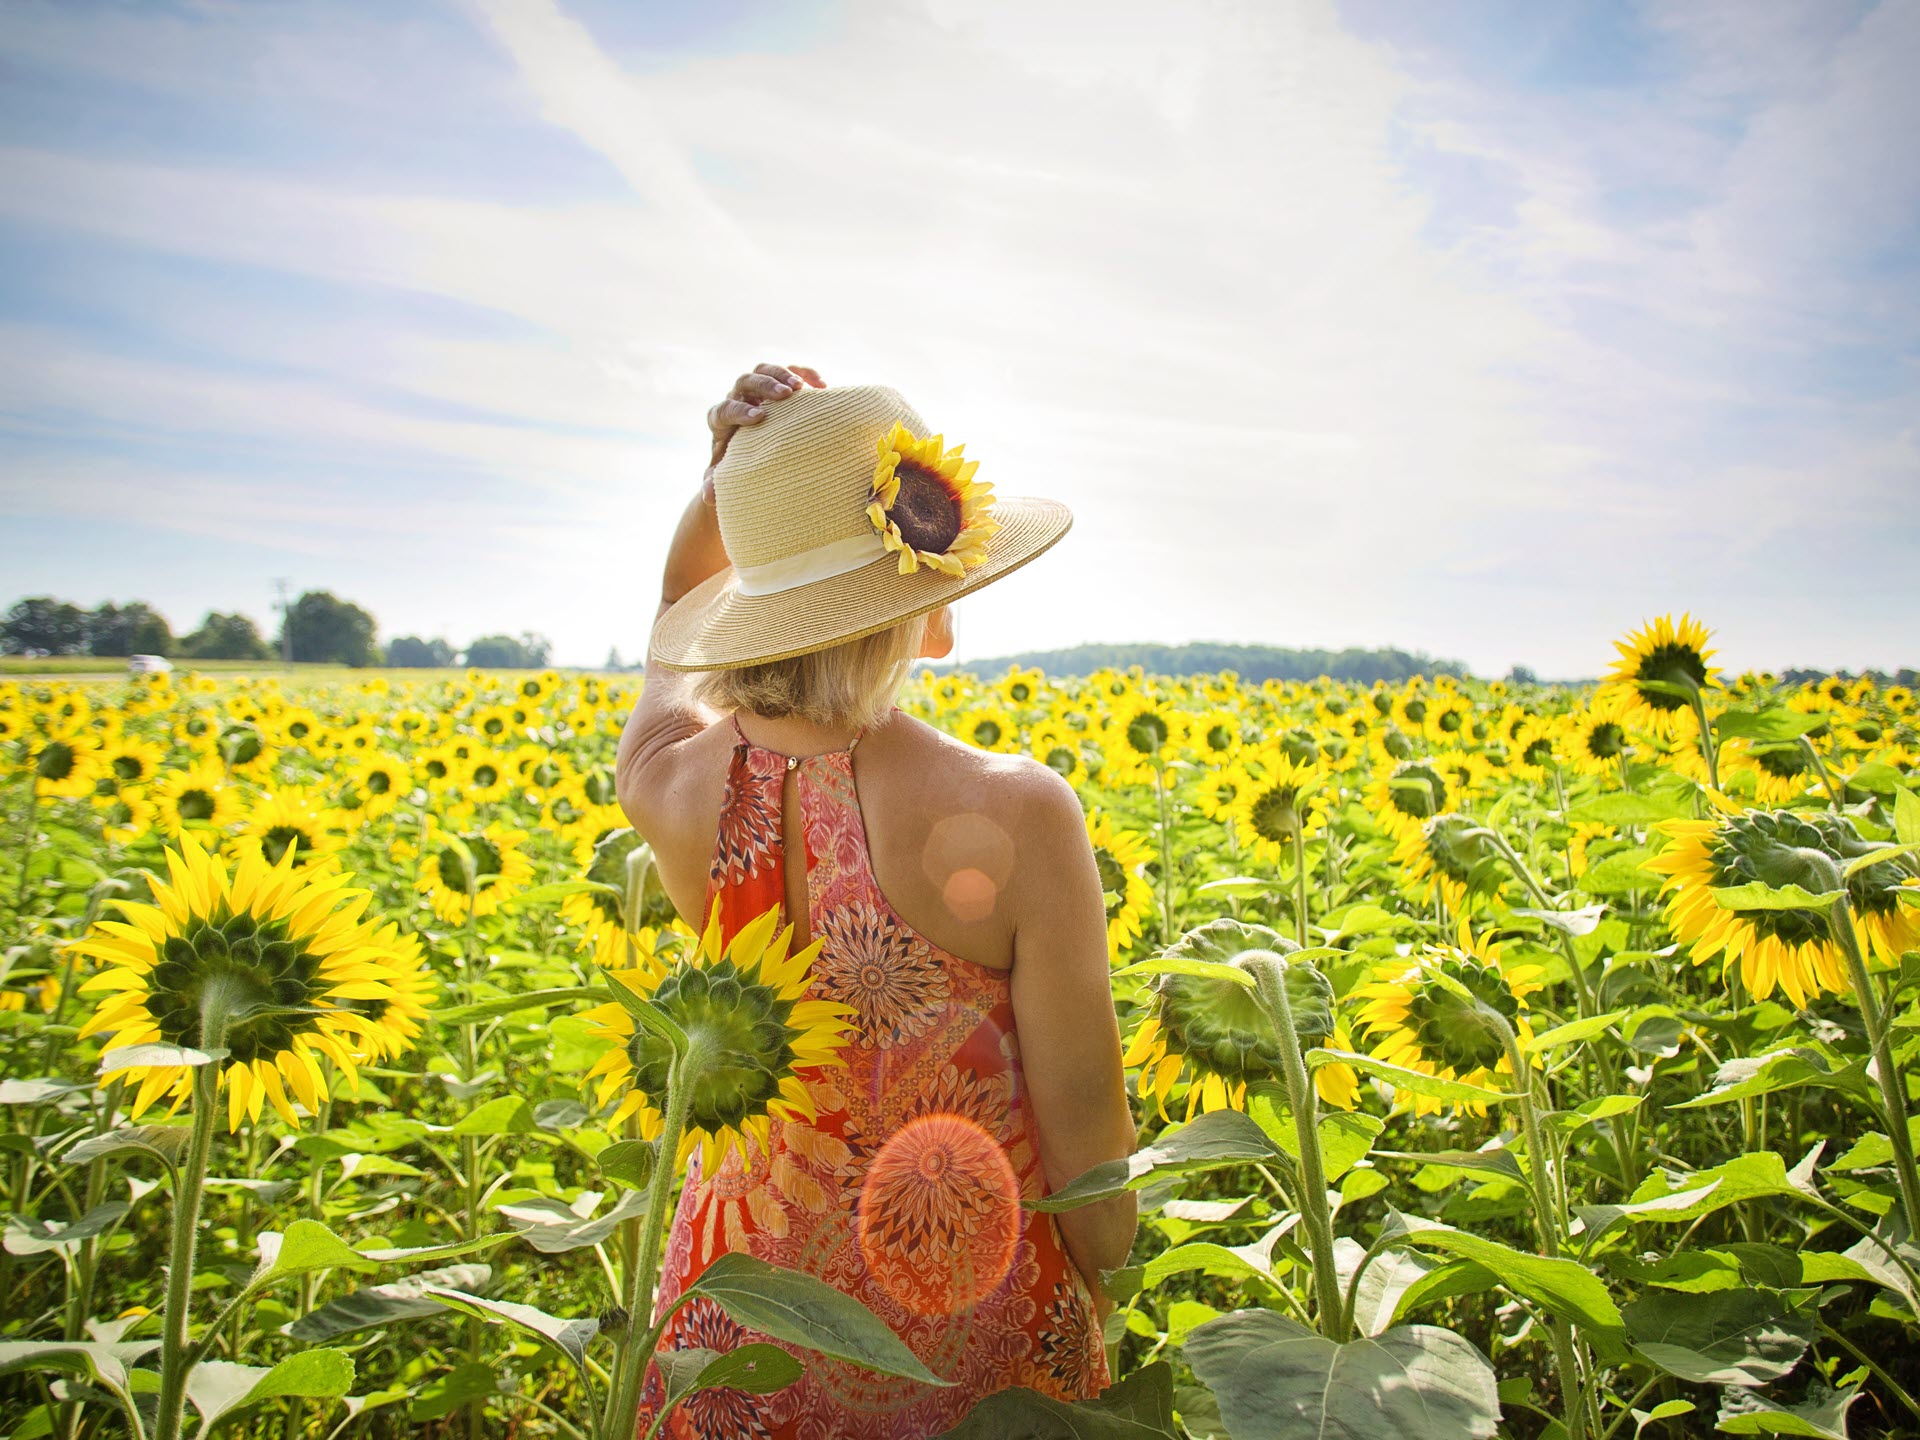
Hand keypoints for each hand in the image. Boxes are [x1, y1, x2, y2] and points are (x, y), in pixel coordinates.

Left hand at [705, 362, 824, 480]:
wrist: (754, 454)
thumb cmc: (740, 467)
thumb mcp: (727, 477)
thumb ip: (718, 482)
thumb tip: (709, 496)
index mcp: (721, 420)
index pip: (724, 409)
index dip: (739, 411)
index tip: (758, 418)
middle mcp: (737, 399)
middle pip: (744, 382)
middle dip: (764, 386)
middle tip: (784, 395)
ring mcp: (758, 391)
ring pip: (764, 370)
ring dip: (783, 374)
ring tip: (802, 388)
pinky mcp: (779, 385)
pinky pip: (790, 370)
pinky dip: (805, 373)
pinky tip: (823, 385)